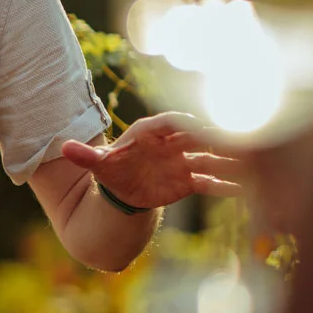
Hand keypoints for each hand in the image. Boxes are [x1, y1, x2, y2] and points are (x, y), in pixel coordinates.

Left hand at [58, 112, 244, 210]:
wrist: (122, 190)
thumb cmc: (111, 170)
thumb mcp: (98, 165)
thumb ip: (85, 156)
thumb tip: (63, 148)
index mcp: (149, 133)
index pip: (168, 123)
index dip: (182, 122)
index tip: (197, 124)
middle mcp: (171, 144)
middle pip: (196, 137)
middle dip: (215, 137)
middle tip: (235, 137)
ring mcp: (183, 162)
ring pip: (208, 159)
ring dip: (227, 160)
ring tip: (249, 164)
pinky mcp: (189, 181)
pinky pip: (209, 182)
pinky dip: (224, 185)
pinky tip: (242, 189)